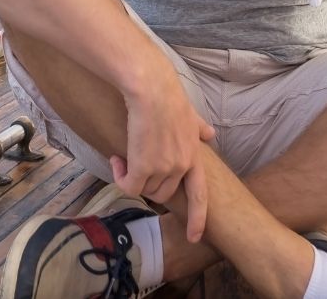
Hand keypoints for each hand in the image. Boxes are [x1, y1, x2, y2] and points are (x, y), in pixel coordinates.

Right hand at [111, 83, 215, 241]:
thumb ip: (199, 127)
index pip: (200, 195)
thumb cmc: (168, 95)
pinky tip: (116, 159)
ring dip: (132, 177)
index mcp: (194, 156)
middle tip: (135, 164)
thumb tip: (210, 133)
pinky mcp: (143, 166)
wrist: (151, 89)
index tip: (194, 237)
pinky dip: (119, 176)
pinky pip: (128, 185)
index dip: (198, 218)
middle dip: (148, 183)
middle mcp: (181, 165)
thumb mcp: (190, 113)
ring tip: (125, 157)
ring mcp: (164, 168)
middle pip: (163, 193)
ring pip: (144, 189)